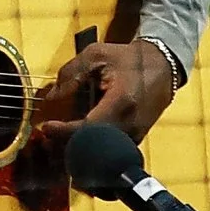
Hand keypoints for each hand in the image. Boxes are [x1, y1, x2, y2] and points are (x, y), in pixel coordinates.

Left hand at [35, 38, 176, 149]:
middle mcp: (130, 124)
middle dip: (66, 145)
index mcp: (121, 102)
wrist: (164, 67)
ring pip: (101, 155)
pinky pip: (109, 153)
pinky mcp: (135, 141)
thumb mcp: (97, 54)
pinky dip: (91, 151)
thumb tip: (52, 96)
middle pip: (93, 148)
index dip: (64, 131)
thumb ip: (71, 72)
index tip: (46, 127)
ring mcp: (134, 136)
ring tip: (58, 140)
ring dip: (77, 151)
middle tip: (47, 138)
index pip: (88, 127)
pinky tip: (76, 142)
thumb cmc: (129, 60)